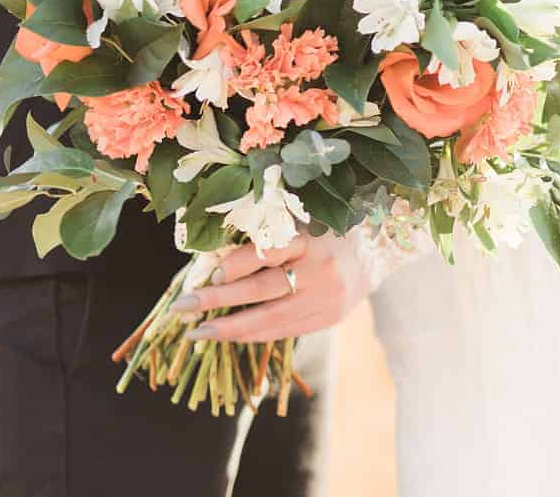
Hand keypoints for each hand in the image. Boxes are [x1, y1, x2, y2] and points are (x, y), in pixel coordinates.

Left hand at [170, 228, 370, 342]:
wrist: (375, 253)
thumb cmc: (326, 232)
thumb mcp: (301, 223)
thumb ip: (267, 239)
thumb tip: (216, 263)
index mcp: (311, 239)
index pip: (268, 252)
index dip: (238, 265)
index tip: (210, 274)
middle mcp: (319, 271)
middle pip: (263, 289)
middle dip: (219, 300)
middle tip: (183, 306)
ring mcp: (324, 300)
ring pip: (270, 319)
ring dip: (230, 328)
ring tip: (197, 332)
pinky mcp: (326, 320)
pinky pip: (283, 331)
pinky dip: (253, 334)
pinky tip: (229, 335)